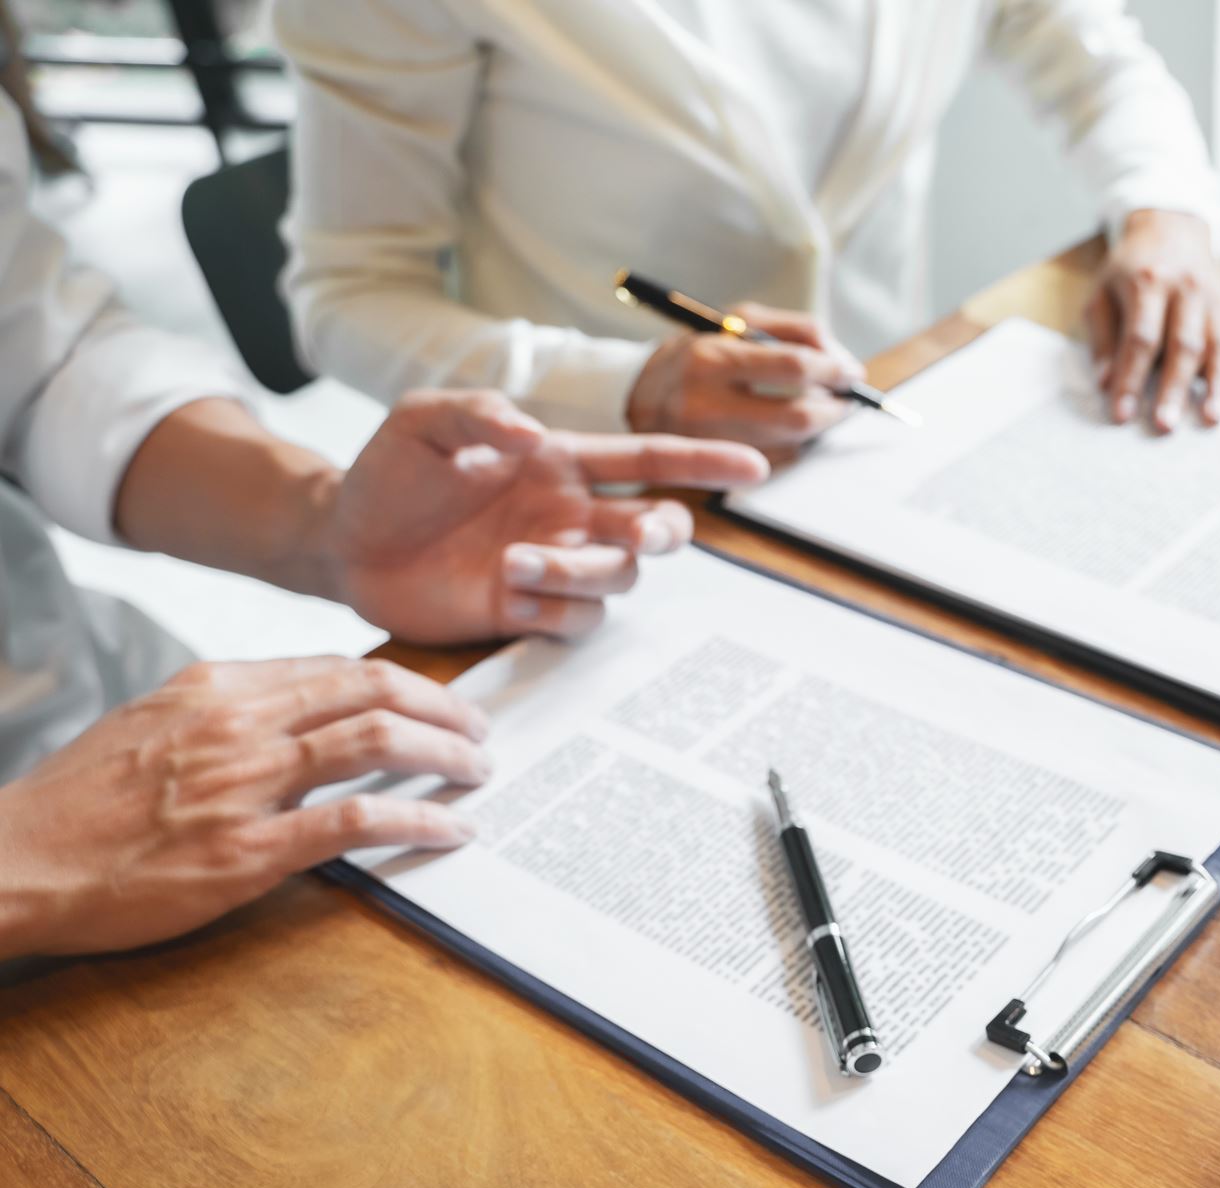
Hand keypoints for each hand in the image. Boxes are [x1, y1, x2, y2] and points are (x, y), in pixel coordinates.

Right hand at [0, 656, 489, 957]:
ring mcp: (243, 784)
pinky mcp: (246, 851)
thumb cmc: (83, 798)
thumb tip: (305, 711)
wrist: (14, 858)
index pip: (336, 667)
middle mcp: (238, 721)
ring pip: (374, 742)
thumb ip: (232, 711)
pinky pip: (356, 822)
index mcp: (217, 686)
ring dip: (445, 754)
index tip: (435, 699)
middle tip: (478, 729)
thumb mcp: (155, 722)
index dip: (402, 682)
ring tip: (478, 770)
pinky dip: (418, 820)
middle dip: (441, 706)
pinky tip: (452, 829)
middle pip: (370, 690)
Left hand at [326, 391, 767, 643]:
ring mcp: (552, 567)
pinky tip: (507, 594)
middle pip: (655, 528)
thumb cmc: (388, 474)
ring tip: (513, 563)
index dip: (702, 463)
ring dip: (579, 572)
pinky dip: (553, 610)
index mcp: (559, 464)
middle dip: (661, 532)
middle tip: (637, 533)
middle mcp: (569, 516)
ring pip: (615, 580)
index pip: (647, 461)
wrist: (344, 541)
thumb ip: (478, 413)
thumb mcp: (423, 422)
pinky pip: (575, 621)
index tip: (754, 466)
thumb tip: (532, 435)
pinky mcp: (528, 612)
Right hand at [626, 303, 862, 460]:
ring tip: (816, 411)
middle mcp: (705, 405)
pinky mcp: (710, 474)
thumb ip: (794, 330)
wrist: (638, 396)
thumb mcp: (736, 321)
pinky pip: (774, 465)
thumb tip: (842, 361)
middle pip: (797, 418)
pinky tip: (787, 432)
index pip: (792, 367)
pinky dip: (792, 448)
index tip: (853, 374)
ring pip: (790, 447)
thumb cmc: (697, 353)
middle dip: (833, 410)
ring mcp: (707, 445)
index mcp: (711, 357)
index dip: (834, 371)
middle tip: (845, 401)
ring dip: (815, 431)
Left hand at [1085, 209, 1219, 432]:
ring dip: (1216, 385)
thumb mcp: (1101, 294)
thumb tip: (1104, 382)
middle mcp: (1187, 289)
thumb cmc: (1128, 269)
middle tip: (1165, 424)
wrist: (1171, 228)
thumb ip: (1103, 338)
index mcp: (1148, 283)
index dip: (1130, 379)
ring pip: (1218, 344)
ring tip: (1211, 418)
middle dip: (1174, 388)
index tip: (1121, 414)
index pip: (1140, 339)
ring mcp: (1214, 298)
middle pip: (1184, 344)